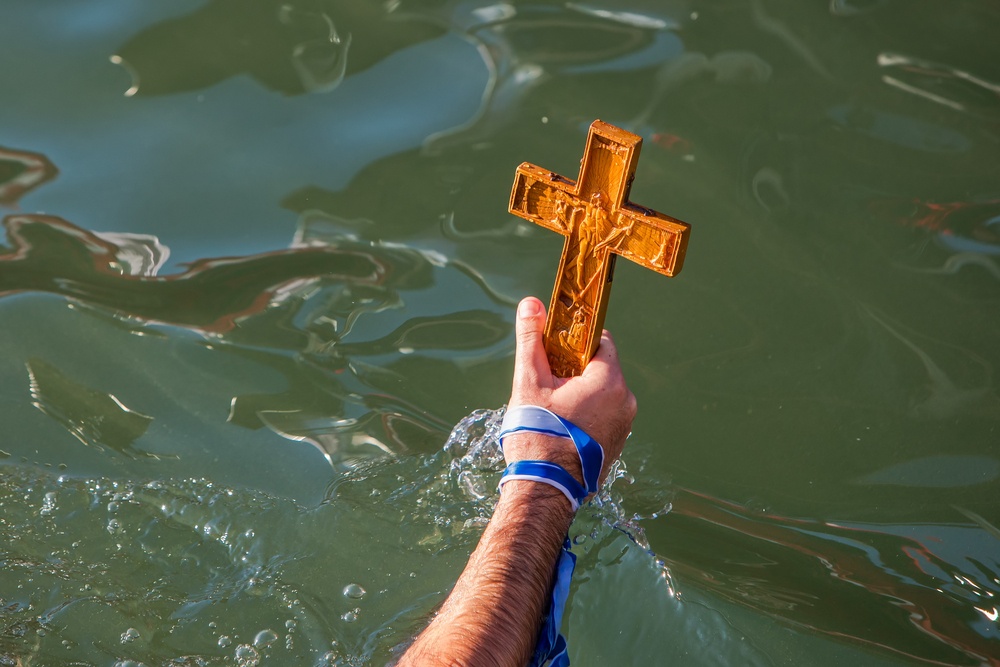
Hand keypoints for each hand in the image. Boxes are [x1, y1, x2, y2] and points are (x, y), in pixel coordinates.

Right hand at [504, 296, 636, 488]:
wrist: (544, 490)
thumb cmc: (537, 434)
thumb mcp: (529, 381)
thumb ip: (533, 339)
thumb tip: (531, 303)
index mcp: (610, 381)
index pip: (600, 341)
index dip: (576, 340)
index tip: (555, 349)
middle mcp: (626, 402)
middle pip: (601, 368)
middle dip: (574, 370)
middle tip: (546, 383)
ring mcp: (625, 426)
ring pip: (602, 394)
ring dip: (579, 394)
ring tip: (551, 409)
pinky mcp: (618, 445)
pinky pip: (604, 417)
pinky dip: (586, 415)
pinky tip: (562, 427)